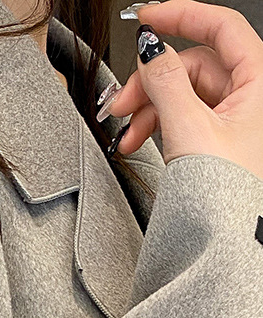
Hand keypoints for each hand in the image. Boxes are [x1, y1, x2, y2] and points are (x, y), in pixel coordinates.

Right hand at [102, 0, 262, 179]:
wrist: (225, 240)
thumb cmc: (224, 194)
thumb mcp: (189, 129)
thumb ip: (165, 82)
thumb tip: (149, 47)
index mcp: (258, 82)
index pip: (221, 27)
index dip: (182, 15)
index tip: (147, 17)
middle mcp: (249, 96)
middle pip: (193, 64)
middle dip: (152, 82)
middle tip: (123, 102)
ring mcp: (232, 119)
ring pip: (182, 93)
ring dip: (149, 109)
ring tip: (128, 135)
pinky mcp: (215, 140)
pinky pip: (181, 117)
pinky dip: (156, 125)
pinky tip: (138, 142)